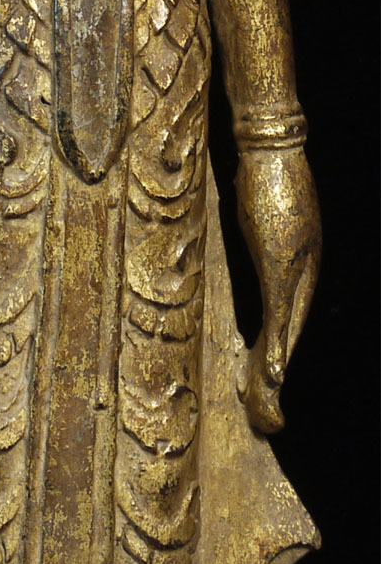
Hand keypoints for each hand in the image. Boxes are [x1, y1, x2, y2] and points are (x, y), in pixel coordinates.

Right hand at [236, 146, 320, 433]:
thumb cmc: (269, 170)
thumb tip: (256, 244)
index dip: (279, 350)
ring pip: (289, 331)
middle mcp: (306, 269)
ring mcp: (296, 268)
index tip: (265, 381)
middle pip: (295, 331)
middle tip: (271, 418)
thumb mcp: (266, 212)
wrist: (273, 144)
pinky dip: (276, 347)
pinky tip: (270, 374)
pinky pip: (280, 315)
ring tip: (267, 409)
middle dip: (279, 374)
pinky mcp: (282, 264)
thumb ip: (265, 234)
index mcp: (303, 260)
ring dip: (276, 373)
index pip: (293, 315)